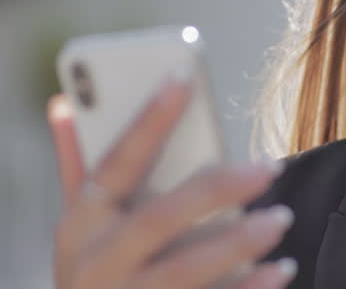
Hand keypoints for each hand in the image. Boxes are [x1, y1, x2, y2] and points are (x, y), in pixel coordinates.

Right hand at [47, 75, 296, 287]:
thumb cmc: (93, 272)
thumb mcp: (77, 225)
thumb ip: (77, 165)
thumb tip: (64, 102)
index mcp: (79, 222)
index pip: (115, 161)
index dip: (147, 119)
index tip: (184, 76)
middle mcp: (96, 263)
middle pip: (158, 218)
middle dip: (216, 190)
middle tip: (270, 167)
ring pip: (184, 272)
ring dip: (238, 243)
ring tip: (281, 217)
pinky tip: (281, 269)